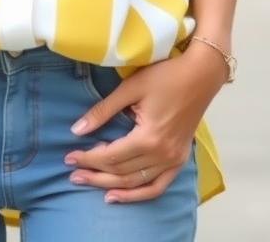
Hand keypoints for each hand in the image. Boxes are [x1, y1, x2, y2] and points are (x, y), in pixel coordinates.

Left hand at [63, 45, 227, 202]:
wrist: (201, 74)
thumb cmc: (166, 75)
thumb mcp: (131, 88)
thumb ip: (103, 110)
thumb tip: (77, 130)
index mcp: (149, 138)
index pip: (111, 156)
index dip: (88, 158)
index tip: (68, 157)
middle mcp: (162, 155)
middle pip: (121, 172)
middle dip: (94, 174)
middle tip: (72, 173)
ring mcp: (173, 160)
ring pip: (136, 182)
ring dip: (111, 185)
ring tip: (89, 184)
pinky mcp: (179, 160)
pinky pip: (158, 186)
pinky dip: (138, 194)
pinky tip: (118, 194)